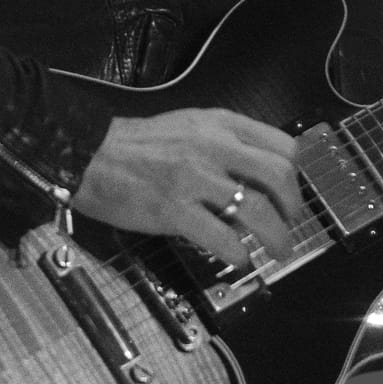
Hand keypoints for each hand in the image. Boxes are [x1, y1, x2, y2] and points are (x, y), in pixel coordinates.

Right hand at [72, 106, 304, 268]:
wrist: (87, 155)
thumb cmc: (136, 145)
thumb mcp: (189, 127)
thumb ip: (225, 145)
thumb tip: (256, 179)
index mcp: (220, 125)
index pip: (281, 146)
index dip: (295, 175)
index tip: (292, 194)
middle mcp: (213, 147)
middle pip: (278, 177)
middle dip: (293, 207)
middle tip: (291, 225)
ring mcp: (194, 179)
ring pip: (257, 210)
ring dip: (276, 236)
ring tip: (277, 250)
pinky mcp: (174, 210)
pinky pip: (222, 237)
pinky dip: (239, 253)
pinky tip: (239, 258)